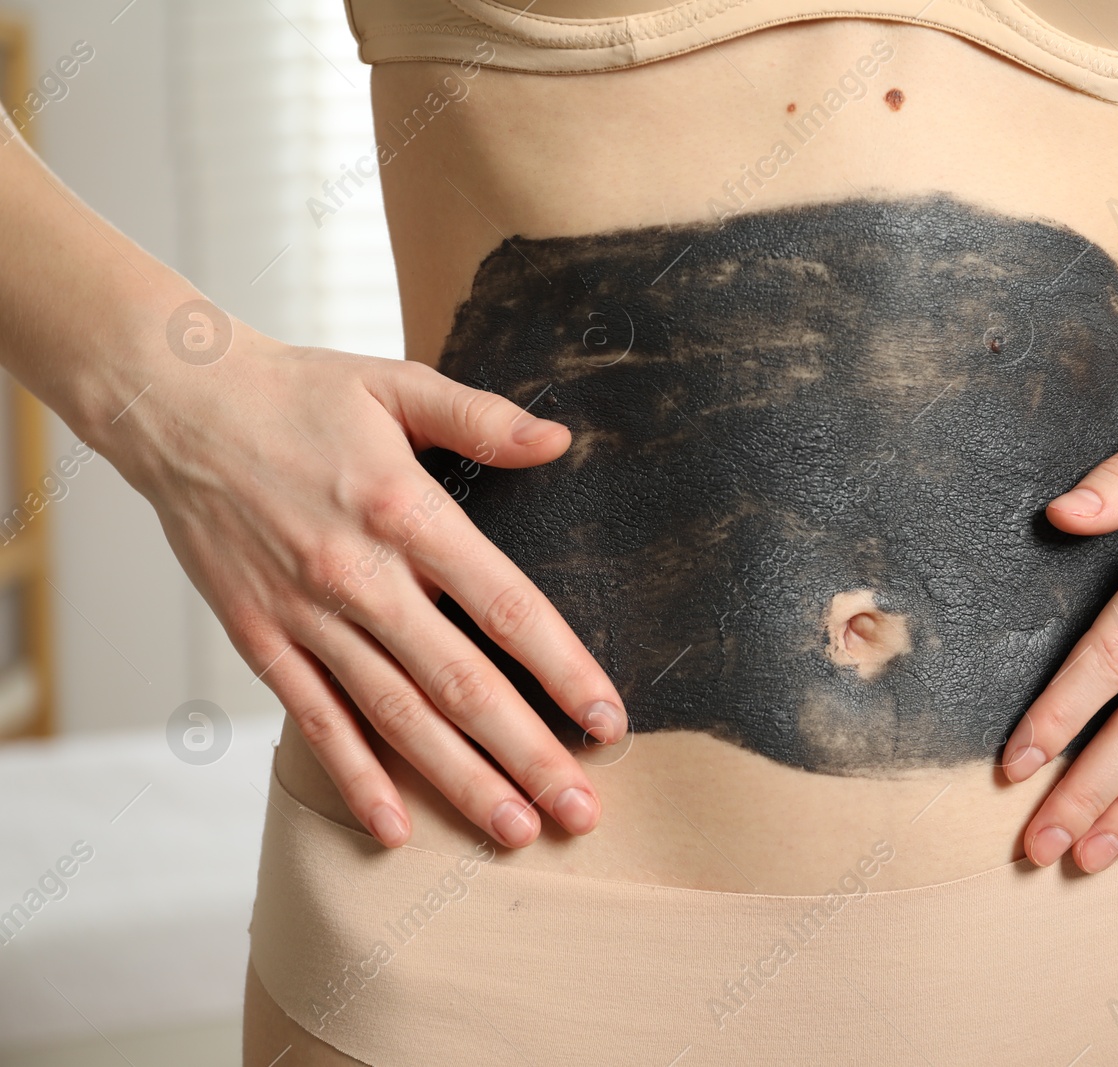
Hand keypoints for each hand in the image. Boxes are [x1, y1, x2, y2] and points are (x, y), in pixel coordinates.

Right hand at [116, 326, 627, 848]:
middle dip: (526, 753)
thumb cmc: (299, 394)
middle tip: (579, 810)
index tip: (607, 720)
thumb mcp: (397, 383)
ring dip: (458, 780)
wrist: (176, 406)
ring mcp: (305, 616)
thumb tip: (559, 441)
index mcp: (406, 510)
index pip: (505, 606)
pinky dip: (354, 778)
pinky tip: (395, 829)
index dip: (563, 668)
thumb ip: (481, 418)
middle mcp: (359, 574)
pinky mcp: (260, 640)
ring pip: (394, 717)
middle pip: (459, 682)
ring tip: (514, 831)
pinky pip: (315, 721)